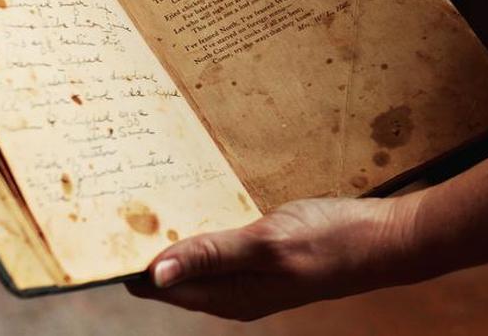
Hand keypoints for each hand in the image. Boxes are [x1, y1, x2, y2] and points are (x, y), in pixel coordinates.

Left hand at [126, 197, 415, 320]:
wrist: (389, 238)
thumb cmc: (334, 242)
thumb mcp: (269, 244)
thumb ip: (212, 254)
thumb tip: (153, 274)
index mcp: (228, 297)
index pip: (157, 285)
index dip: (126, 259)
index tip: (99, 226)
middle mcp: (232, 290)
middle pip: (171, 269)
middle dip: (143, 239)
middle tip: (115, 194)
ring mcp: (249, 271)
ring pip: (195, 251)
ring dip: (172, 226)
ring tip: (144, 189)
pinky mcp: (265, 252)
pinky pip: (220, 237)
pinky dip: (202, 217)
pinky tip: (195, 191)